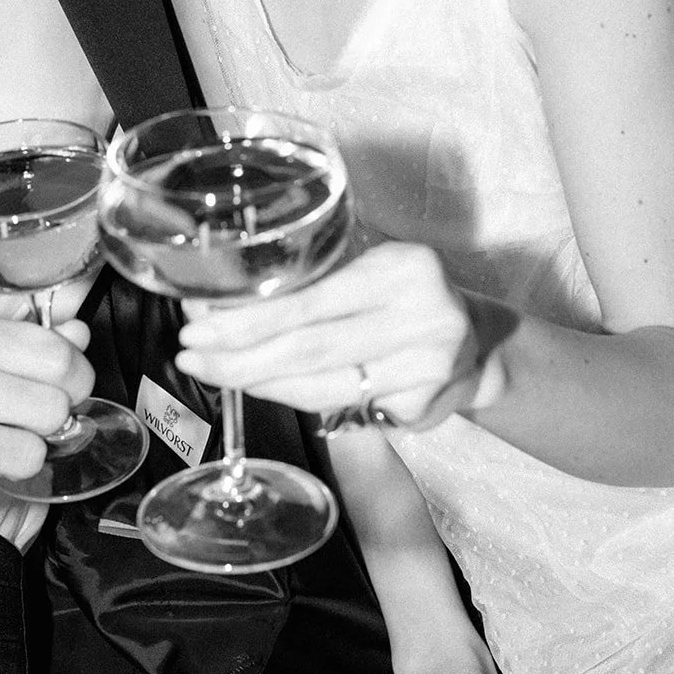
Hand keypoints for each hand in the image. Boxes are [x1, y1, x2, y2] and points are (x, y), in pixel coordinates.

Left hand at [177, 242, 467, 425]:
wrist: (482, 343)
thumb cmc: (408, 295)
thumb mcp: (377, 264)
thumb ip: (321, 275)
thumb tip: (225, 297)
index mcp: (404, 268)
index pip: (311, 300)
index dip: (248, 319)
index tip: (198, 321)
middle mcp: (422, 317)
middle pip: (309, 348)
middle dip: (239, 356)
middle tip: (191, 355)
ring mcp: (424, 370)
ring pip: (319, 385)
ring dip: (257, 380)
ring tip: (214, 371)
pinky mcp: (419, 409)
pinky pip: (337, 405)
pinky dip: (294, 396)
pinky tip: (263, 385)